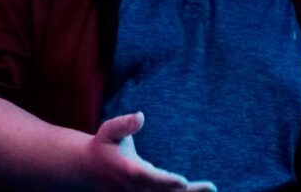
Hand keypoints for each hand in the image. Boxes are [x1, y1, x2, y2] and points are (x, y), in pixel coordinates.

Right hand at [82, 112, 215, 191]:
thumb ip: (123, 124)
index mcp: (128, 170)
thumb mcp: (108, 130)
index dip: (165, 181)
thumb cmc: (104, 145)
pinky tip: (199, 190)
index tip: (183, 181)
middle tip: (209, 186)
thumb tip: (140, 116)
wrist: (90, 169)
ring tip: (210, 188)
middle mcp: (135, 188)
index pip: (149, 178)